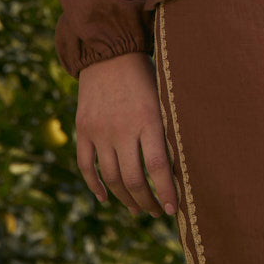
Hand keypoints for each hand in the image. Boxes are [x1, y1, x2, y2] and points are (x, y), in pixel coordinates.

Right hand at [75, 51, 177, 217]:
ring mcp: (99, 131)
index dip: (166, 192)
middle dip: (148, 201)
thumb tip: (180, 165)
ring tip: (137, 207)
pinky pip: (87, 167)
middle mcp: (121, 128)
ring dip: (125, 198)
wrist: (109, 51)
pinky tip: (105, 198)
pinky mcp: (83, 130)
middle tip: (158, 211)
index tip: (174, 210)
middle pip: (133, 179)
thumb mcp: (163, 96)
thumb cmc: (145, 73)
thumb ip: (168, 128)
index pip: (158, 167)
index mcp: (148, 119)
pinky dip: (95, 186)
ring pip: (111, 178)